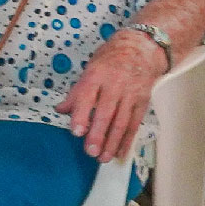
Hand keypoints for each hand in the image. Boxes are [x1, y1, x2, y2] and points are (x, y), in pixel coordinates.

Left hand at [60, 34, 169, 163]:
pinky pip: (134, 124)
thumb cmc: (112, 58)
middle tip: (90, 151)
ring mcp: (130, 94)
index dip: (81, 115)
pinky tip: (119, 152)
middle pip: (105, 113)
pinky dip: (127, 140)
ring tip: (103, 157)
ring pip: (121, 122)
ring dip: (112, 142)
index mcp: (96, 75)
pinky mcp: (142, 102)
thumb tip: (61, 109)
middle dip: (97, 134)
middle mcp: (114, 85)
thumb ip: (76, 92)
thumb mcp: (90, 68)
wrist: (143, 47)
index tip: (76, 131)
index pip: (86, 97)